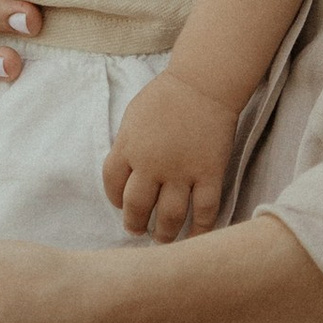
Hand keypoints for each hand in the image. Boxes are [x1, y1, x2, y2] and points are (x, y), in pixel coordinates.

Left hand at [105, 69, 237, 239]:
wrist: (203, 83)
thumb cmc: (166, 95)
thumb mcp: (133, 117)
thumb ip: (127, 146)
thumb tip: (127, 173)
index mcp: (128, 148)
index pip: (112, 185)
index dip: (115, 200)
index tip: (121, 205)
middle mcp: (151, 165)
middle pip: (137, 207)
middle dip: (135, 224)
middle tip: (139, 230)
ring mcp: (182, 171)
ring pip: (170, 216)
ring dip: (165, 233)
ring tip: (164, 239)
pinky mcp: (210, 173)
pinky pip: (204, 210)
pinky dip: (200, 228)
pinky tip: (196, 236)